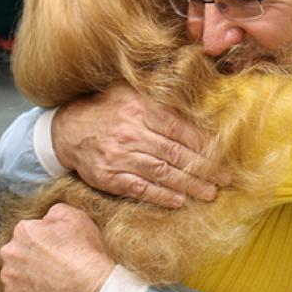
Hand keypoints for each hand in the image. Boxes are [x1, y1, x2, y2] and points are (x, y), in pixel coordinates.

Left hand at [0, 203, 113, 291]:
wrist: (92, 291)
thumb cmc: (85, 256)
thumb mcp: (77, 217)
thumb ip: (55, 212)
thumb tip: (47, 218)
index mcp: (24, 231)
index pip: (29, 232)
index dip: (45, 240)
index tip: (56, 248)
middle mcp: (10, 254)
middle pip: (19, 253)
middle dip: (33, 258)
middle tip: (55, 266)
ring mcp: (9, 280)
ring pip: (16, 276)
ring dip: (29, 278)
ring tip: (53, 283)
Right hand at [53, 81, 229, 207]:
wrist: (68, 130)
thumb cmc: (108, 109)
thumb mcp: (130, 91)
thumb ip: (160, 96)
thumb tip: (197, 101)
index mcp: (140, 108)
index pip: (179, 129)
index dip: (203, 146)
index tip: (222, 157)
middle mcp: (130, 132)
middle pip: (175, 154)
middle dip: (203, 169)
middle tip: (224, 179)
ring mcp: (119, 157)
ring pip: (161, 173)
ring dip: (189, 185)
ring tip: (209, 193)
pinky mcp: (109, 177)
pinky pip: (140, 188)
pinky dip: (162, 196)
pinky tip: (180, 201)